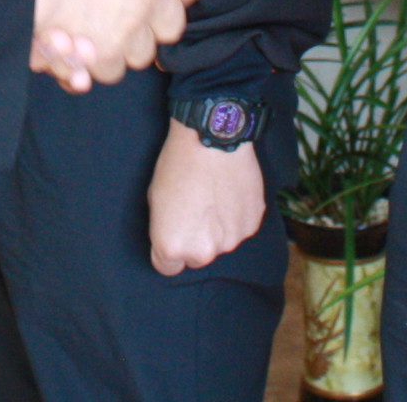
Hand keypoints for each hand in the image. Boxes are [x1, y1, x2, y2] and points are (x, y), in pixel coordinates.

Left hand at [146, 119, 263, 273]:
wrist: (212, 138)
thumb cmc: (177, 164)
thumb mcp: (155, 199)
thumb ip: (165, 229)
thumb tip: (176, 238)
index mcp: (173, 247)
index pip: (168, 267)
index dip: (168, 248)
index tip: (172, 230)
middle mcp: (203, 252)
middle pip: (197, 257)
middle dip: (195, 239)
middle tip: (195, 208)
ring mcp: (231, 241)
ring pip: (221, 243)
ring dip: (218, 228)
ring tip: (215, 195)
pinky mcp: (252, 225)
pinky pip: (240, 228)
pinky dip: (236, 216)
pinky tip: (230, 192)